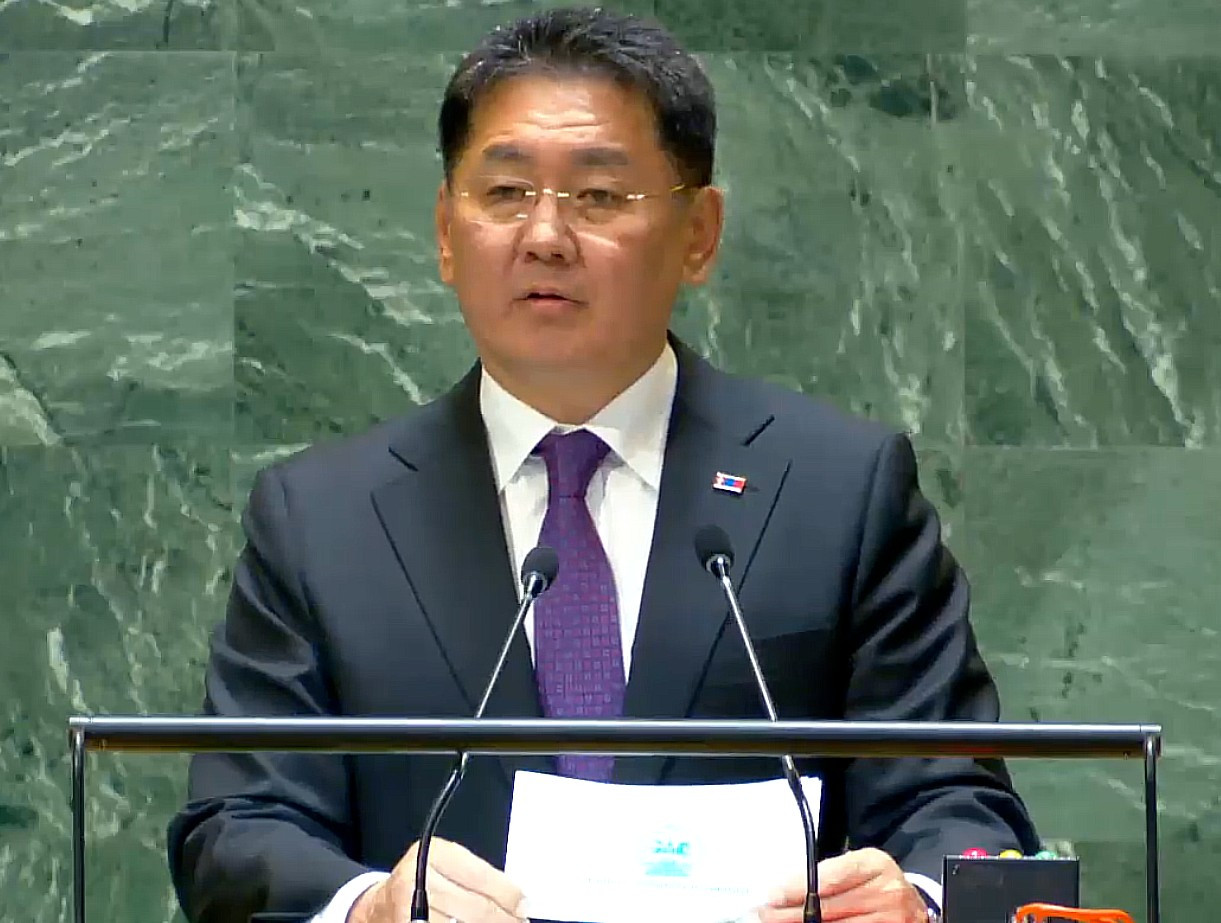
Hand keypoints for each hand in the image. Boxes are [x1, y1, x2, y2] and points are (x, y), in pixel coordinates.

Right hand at [348, 836, 527, 922]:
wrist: (376, 906)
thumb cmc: (420, 882)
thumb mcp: (445, 866)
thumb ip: (476, 877)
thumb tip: (517, 901)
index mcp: (433, 854)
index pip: (481, 877)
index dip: (508, 895)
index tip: (524, 906)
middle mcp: (418, 880)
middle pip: (476, 907)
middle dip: (504, 919)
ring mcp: (410, 911)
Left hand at [758, 848, 928, 922]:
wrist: (913, 904)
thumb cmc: (877, 881)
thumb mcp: (858, 865)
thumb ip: (828, 872)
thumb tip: (784, 887)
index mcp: (874, 864)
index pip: (828, 877)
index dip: (797, 888)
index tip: (772, 895)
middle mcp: (886, 892)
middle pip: (828, 907)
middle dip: (791, 912)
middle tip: (766, 914)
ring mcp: (890, 919)